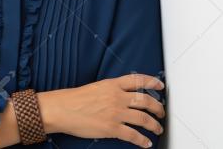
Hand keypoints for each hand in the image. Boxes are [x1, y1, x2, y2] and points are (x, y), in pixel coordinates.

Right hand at [39, 73, 164, 147]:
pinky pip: (134, 135)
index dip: (153, 82)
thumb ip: (111, 90)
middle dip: (158, 108)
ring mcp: (115, 113)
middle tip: (161, 112)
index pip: (138, 80)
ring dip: (154, 125)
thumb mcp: (95, 88)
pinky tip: (146, 143)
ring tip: (157, 128)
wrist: (61, 109)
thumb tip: (123, 97)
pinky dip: (143, 140)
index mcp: (112, 85)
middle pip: (146, 101)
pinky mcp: (112, 128)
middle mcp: (117, 97)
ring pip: (144, 119)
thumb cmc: (73, 100)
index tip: (160, 86)